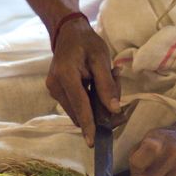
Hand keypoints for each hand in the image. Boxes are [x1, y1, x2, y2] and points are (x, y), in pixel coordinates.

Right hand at [46, 20, 120, 145]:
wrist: (68, 33)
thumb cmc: (86, 42)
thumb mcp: (101, 58)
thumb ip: (107, 84)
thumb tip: (114, 109)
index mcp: (65, 75)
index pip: (79, 105)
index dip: (88, 124)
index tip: (93, 142)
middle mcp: (55, 86)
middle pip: (80, 111)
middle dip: (101, 112)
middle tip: (120, 94)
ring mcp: (55, 90)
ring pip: (79, 110)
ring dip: (98, 105)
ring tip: (113, 80)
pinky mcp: (58, 92)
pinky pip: (77, 104)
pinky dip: (92, 101)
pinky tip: (102, 85)